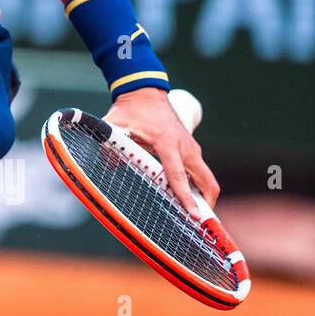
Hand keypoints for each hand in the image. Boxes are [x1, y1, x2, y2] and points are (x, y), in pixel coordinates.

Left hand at [104, 88, 219, 218]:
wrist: (145, 91)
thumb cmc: (130, 110)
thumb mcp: (114, 125)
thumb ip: (109, 145)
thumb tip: (107, 165)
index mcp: (167, 143)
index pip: (178, 175)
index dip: (185, 197)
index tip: (193, 216)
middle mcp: (185, 147)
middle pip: (207, 182)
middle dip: (206, 204)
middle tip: (198, 224)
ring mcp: (192, 148)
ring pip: (206, 178)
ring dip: (203, 196)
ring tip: (193, 216)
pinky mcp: (191, 149)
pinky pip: (200, 172)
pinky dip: (198, 186)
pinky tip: (188, 198)